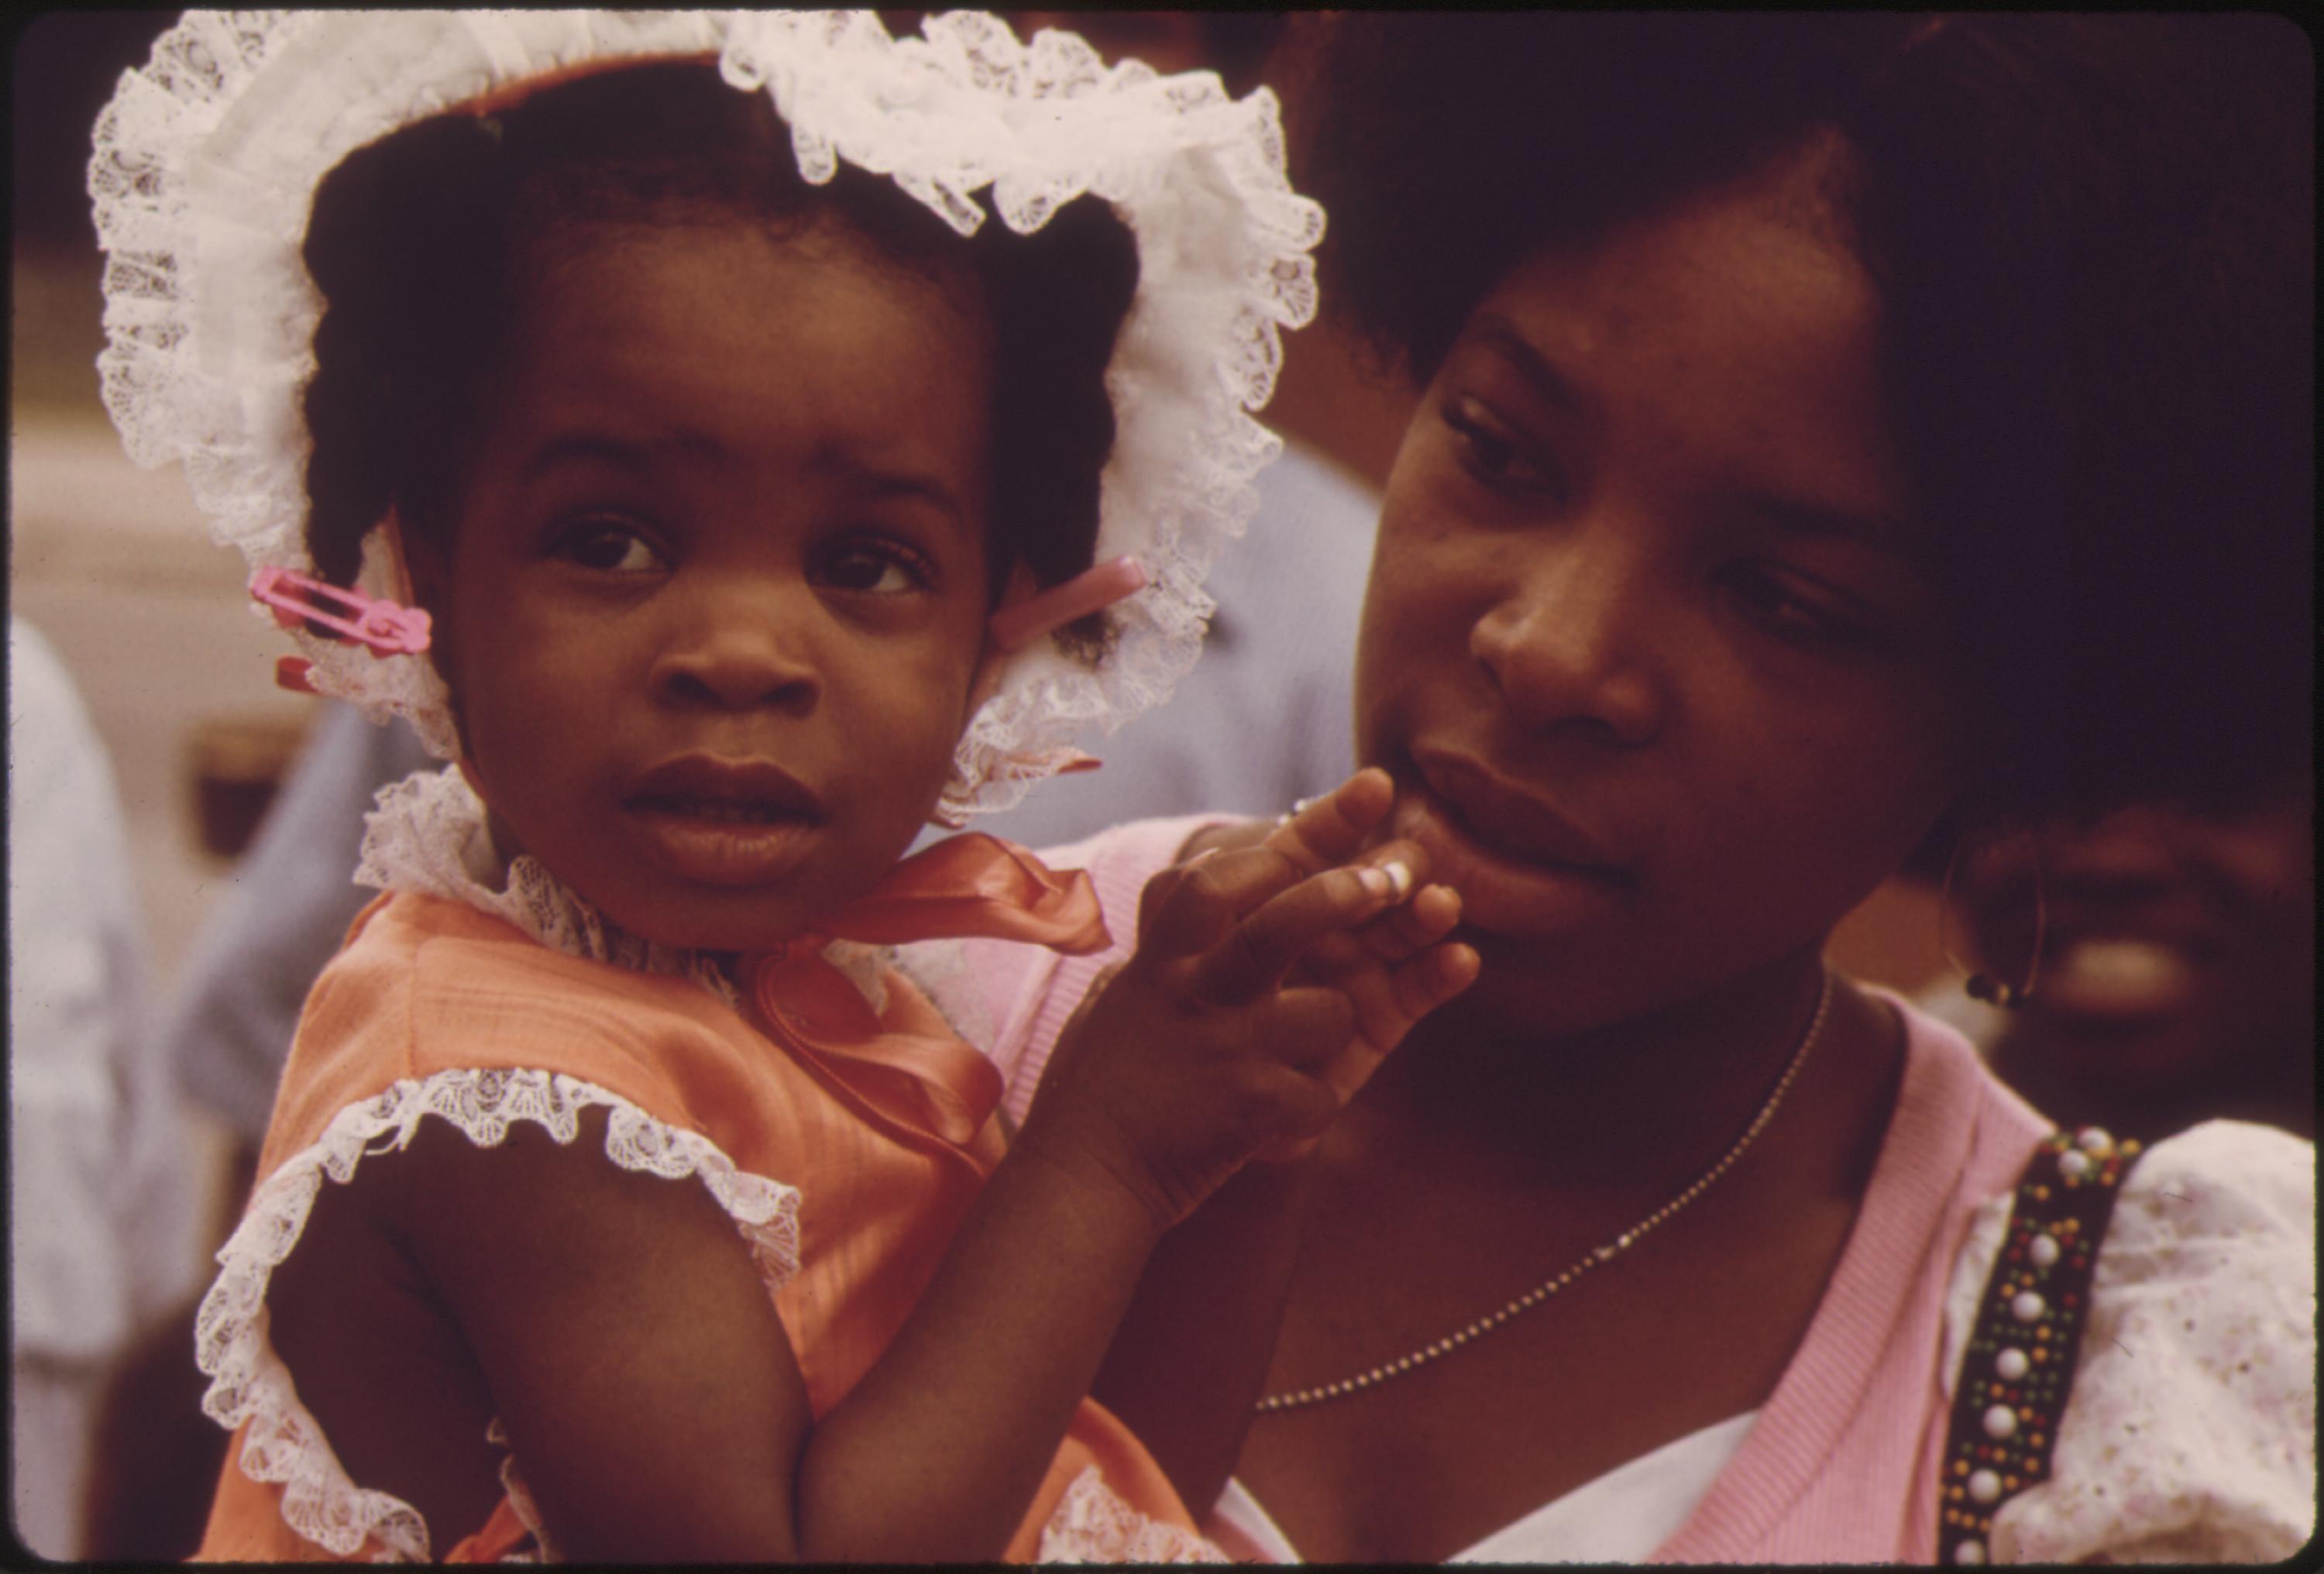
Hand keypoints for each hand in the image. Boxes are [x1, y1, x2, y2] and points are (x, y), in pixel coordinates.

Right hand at [1015, 770, 1475, 1230]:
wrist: (1080, 1180)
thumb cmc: (1105, 1080)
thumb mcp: (1129, 987)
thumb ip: (1174, 936)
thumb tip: (1222, 867)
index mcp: (1163, 954)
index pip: (1230, 871)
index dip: (1308, 834)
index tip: (1372, 793)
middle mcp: (1194, 989)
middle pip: (1286, 918)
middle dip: (1349, 895)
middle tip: (1396, 881)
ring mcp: (1224, 1047)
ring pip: (1329, 1012)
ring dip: (1327, 1034)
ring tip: (1288, 1058)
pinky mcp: (1247, 1109)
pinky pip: (1321, 1096)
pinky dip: (1309, 1111)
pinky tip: (1277, 1124)